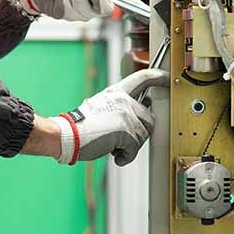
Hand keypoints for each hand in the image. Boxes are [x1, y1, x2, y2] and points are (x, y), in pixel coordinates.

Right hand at [52, 69, 169, 165]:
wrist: (66, 134)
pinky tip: (114, 154)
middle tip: (122, 139)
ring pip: (143, 136)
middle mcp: (124, 101)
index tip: (167, 77)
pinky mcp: (127, 132)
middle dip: (139, 133)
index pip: (143, 77)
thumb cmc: (80, 125)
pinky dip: (125, 156)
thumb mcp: (101, 106)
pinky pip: (135, 149)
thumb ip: (121, 107)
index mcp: (117, 92)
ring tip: (113, 145)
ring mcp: (127, 115)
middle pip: (149, 118)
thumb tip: (141, 113)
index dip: (158, 77)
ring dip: (130, 146)